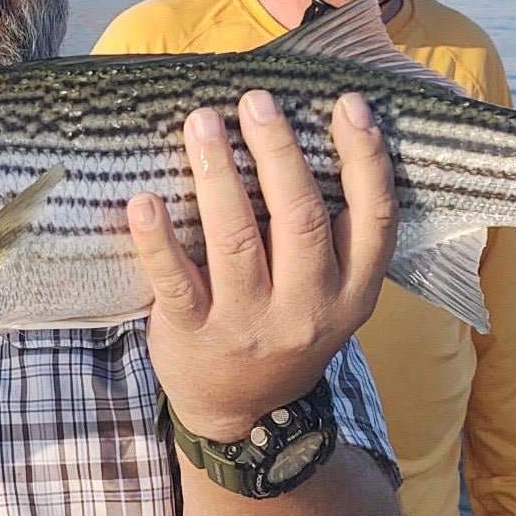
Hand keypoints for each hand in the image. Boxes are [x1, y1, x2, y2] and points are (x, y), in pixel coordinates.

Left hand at [128, 89, 396, 442]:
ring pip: (236, 240)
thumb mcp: (329, 294)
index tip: (348, 104)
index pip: (373, 217)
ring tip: (202, 123)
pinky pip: (175, 280)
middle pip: (299, 218)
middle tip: (257, 100)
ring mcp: (249, 323)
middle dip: (279, 152)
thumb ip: (329, 233)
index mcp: (352, 291)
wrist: (241, 414)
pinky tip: (143, 199)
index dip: (366, 157)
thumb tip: (308, 132)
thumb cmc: (284, 326)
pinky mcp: (194, 333)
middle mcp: (308, 308)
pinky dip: (157, 238)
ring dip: (218, 175)